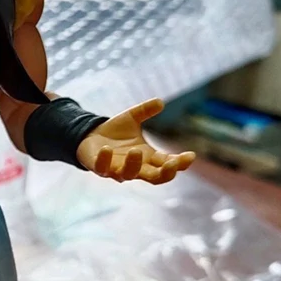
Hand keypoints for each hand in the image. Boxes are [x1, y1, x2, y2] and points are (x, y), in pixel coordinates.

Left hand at [76, 98, 195, 183]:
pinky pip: (103, 168)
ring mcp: (117, 169)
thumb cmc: (115, 132)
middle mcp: (136, 167)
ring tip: (135, 150)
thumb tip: (160, 101)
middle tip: (172, 164)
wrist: (90, 136)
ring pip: (129, 174)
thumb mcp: (132, 118)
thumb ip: (145, 111)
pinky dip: (105, 160)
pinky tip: (107, 149)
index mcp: (148, 158)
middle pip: (155, 178)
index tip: (191, 155)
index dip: (180, 163)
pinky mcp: (100, 167)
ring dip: (134, 164)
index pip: (167, 164)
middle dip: (166, 173)